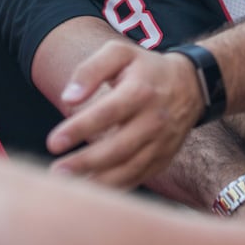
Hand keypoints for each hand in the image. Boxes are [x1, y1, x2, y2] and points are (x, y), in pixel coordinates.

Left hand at [47, 41, 201, 188]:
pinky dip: (114, 187)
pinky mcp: (163, 159)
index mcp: (140, 91)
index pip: (107, 113)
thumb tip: (68, 98)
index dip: (79, 129)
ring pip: (129, 169)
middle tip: (56, 172)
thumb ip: (90, 70)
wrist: (191, 85)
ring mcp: (161, 143)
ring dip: (98, 182)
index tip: (53, 143)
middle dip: (85, 163)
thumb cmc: (145, 68)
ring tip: (68, 187)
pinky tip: (90, 190)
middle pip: (118, 148)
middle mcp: (154, 121)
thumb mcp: (119, 54)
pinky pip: (137, 178)